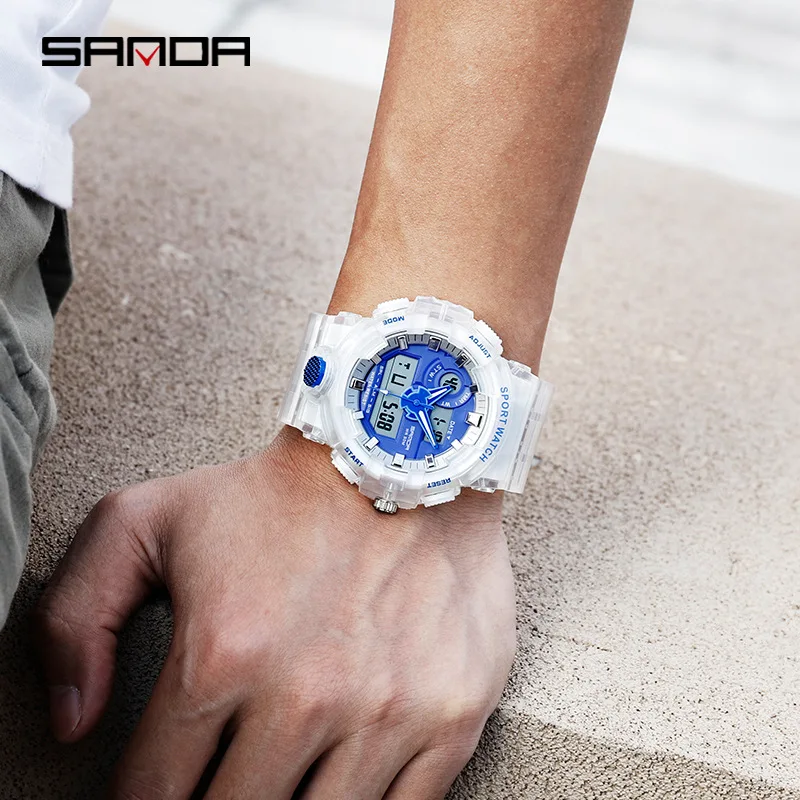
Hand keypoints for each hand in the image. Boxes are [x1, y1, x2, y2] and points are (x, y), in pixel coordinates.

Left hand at [36, 427, 515, 798]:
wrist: (406, 458)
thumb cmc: (280, 492)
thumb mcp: (150, 519)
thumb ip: (77, 615)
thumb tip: (73, 723)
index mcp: (222, 652)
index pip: (151, 795)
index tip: (160, 784)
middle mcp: (305, 696)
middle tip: (221, 772)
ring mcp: (387, 713)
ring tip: (278, 773)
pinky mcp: (450, 716)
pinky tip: (341, 776)